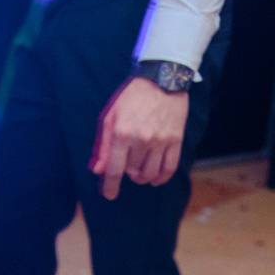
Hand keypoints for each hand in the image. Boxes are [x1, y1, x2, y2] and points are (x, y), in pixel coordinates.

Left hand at [90, 77, 188, 200]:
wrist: (162, 79)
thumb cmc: (132, 97)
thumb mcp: (111, 117)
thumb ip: (104, 145)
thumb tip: (98, 170)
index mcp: (122, 134)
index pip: (115, 170)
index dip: (110, 186)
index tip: (109, 195)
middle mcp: (142, 140)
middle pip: (132, 172)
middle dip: (127, 172)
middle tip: (127, 164)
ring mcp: (161, 141)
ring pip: (150, 173)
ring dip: (143, 177)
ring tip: (139, 172)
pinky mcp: (176, 140)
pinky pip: (169, 168)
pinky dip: (161, 178)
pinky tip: (155, 179)